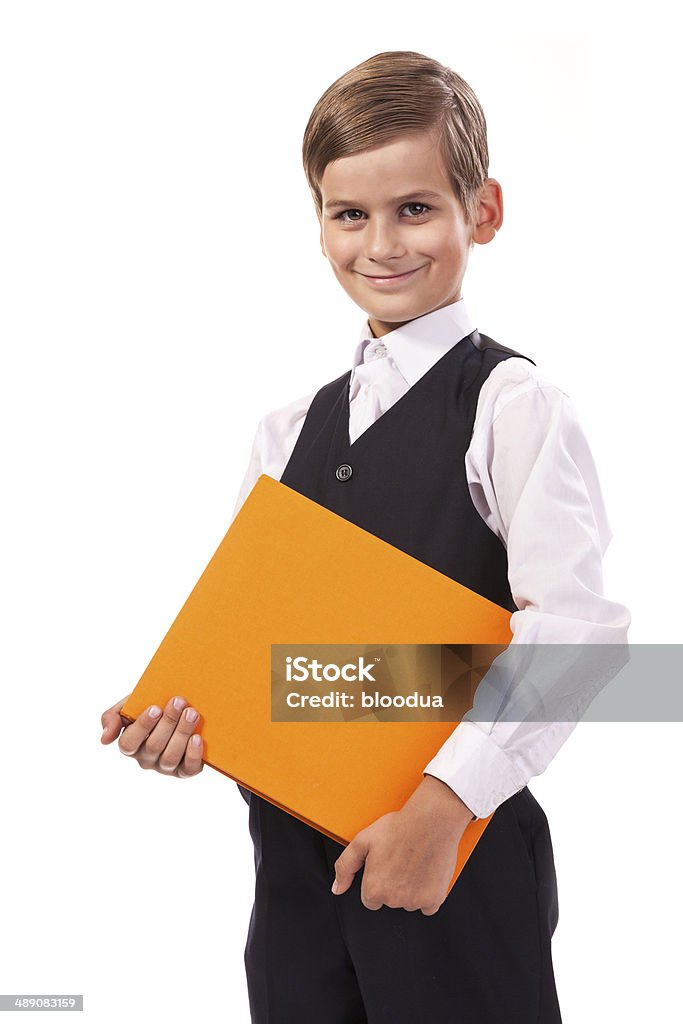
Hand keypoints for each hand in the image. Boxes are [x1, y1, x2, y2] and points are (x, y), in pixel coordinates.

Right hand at [100, 694, 203, 778]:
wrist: (178, 707)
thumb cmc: (150, 705)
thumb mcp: (129, 704)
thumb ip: (112, 717)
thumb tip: (104, 740)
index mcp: (130, 745)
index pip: (129, 743)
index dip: (142, 726)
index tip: (155, 708)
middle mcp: (146, 759)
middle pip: (153, 746)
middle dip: (168, 722)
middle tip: (179, 701)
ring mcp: (165, 767)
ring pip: (170, 757)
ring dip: (182, 733)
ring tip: (192, 713)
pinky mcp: (185, 770)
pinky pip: (188, 769)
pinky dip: (193, 754)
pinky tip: (197, 737)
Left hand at [331, 775, 473, 914]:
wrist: (431, 820)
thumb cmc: (399, 827)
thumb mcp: (362, 841)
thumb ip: (345, 867)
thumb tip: (337, 888)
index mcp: (374, 889)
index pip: (370, 898)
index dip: (377, 881)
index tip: (384, 867)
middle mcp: (393, 900)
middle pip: (390, 900)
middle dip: (393, 885)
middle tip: (399, 860)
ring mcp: (415, 901)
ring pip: (409, 903)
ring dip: (410, 890)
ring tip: (413, 863)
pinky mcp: (434, 899)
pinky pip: (429, 906)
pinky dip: (428, 894)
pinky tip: (425, 874)